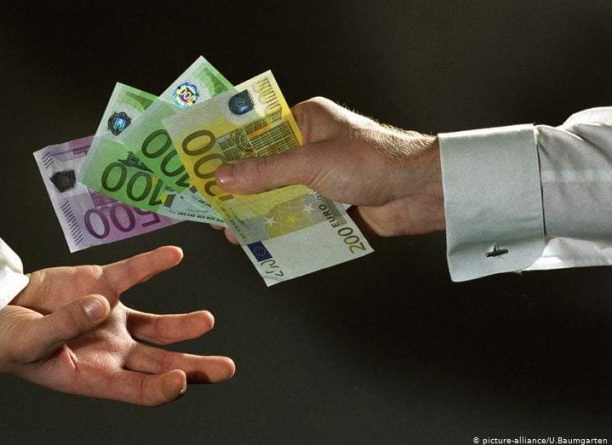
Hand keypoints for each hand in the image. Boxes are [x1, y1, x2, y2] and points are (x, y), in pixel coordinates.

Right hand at [0, 246, 234, 405]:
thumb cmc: (10, 341)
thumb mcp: (29, 342)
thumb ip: (63, 326)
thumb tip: (98, 306)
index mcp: (96, 376)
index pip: (140, 390)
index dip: (163, 389)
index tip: (181, 380)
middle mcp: (112, 350)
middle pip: (161, 362)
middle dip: (195, 367)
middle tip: (226, 368)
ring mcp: (112, 319)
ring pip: (158, 327)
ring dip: (185, 325)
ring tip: (207, 321)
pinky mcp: (104, 286)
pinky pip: (134, 274)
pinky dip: (153, 264)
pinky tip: (173, 255)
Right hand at [214, 97, 444, 237]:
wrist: (423, 192)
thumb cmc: (374, 161)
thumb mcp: (311, 163)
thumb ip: (265, 172)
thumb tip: (223, 178)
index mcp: (305, 120)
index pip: (256, 132)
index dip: (228, 149)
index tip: (201, 166)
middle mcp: (310, 146)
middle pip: (263, 167)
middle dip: (238, 188)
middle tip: (209, 204)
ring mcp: (321, 177)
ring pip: (278, 194)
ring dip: (256, 211)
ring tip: (229, 228)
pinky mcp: (331, 204)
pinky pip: (297, 214)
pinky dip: (280, 226)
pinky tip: (259, 240)